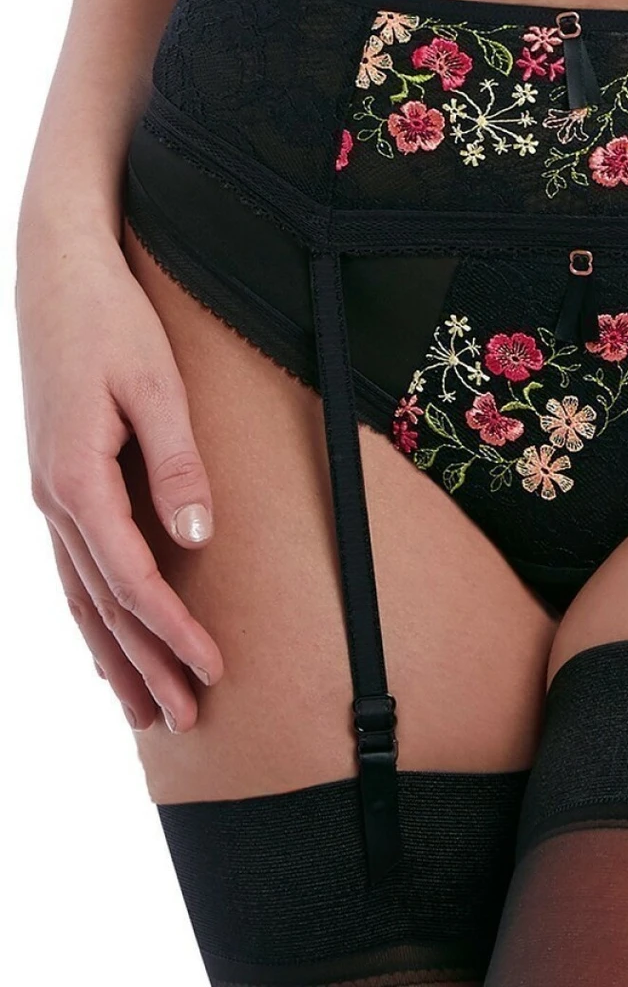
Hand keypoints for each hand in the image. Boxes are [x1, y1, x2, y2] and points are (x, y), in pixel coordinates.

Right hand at [17, 218, 223, 733]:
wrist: (58, 275)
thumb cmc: (111, 325)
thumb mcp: (155, 388)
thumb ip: (177, 465)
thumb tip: (197, 536)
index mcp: (77, 479)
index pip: (132, 578)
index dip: (173, 630)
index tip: (212, 670)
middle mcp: (55, 498)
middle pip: (104, 603)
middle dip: (146, 664)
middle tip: (185, 718)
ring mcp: (50, 493)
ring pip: (83, 595)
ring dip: (116, 653)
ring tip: (147, 708)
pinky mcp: (59, 482)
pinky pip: (74, 566)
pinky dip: (93, 613)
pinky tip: (107, 641)